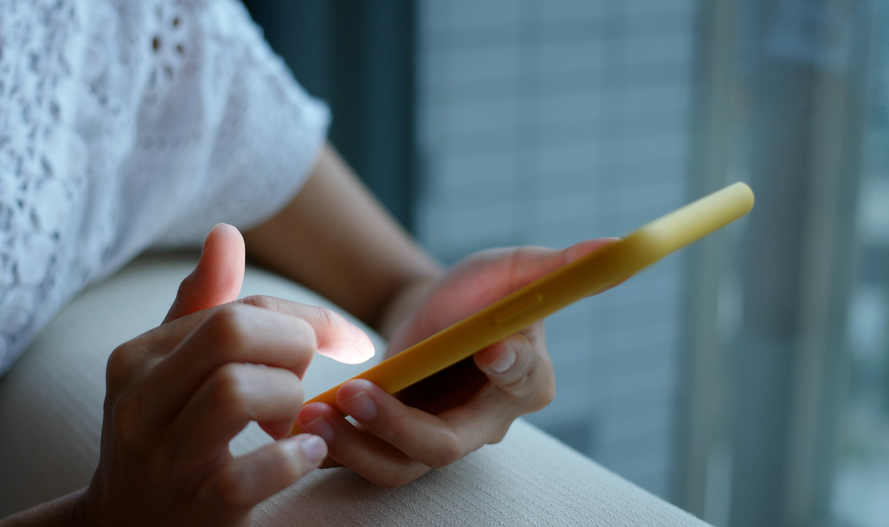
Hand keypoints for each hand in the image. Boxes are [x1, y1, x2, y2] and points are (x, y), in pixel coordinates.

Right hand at [80, 224, 373, 525]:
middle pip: (234, 333)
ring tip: (290, 421)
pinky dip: (293, 457)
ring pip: (237, 390)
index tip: (352, 340)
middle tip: (303, 379)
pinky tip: (305, 453)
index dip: (308, 316)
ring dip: (289, 400)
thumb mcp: (168, 369)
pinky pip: (252, 470)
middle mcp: (139, 402)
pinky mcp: (196, 509)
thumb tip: (226, 232)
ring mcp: (164, 459)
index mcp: (137, 357)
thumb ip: (200, 305)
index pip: (237, 308)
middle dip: (294, 347)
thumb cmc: (163, 434)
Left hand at [295, 239, 616, 486]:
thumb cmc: (482, 292)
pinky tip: (307, 421)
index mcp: (527, 380)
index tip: (487, 347)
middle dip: (398, 423)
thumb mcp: (511, 269)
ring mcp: (439, 439)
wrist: (435, 315)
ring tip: (315, 411)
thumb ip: (555, 265)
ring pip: (400, 466)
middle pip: (447, 443)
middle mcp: (486, 423)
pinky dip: (336, 448)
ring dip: (354, 443)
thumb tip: (614, 244)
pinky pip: (368, 461)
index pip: (523, 381)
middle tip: (358, 390)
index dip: (508, 366)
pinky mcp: (398, 444)